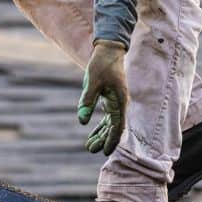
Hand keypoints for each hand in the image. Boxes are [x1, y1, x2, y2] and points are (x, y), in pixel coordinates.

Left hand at [77, 40, 128, 155]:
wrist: (108, 50)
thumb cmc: (102, 64)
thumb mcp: (92, 82)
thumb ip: (87, 101)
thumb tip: (82, 121)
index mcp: (119, 101)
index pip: (117, 126)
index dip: (111, 140)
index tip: (104, 152)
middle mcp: (120, 104)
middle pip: (113, 128)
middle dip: (103, 140)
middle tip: (91, 150)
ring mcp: (115, 102)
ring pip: (110, 124)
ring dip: (101, 135)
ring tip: (90, 146)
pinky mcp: (110, 99)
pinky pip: (107, 117)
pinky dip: (100, 126)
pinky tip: (93, 133)